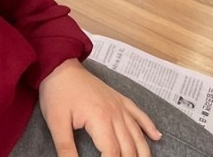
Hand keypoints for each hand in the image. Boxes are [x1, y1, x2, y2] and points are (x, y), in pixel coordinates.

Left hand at [38, 59, 161, 156]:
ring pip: (138, 134)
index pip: (112, 153)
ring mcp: (119, 106)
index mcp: (100, 120)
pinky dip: (149, 126)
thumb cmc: (56, 92)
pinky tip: (157, 136)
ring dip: (143, 152)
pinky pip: (139, 113)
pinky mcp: (119, 99)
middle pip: (129, 147)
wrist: (58, 63)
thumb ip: (66, 148)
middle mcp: (115, 114)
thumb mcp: (56, 122)